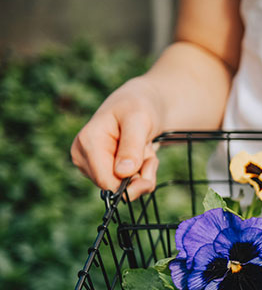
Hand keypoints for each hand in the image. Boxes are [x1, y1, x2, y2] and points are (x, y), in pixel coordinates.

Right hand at [71, 77, 162, 200]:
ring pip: (124, 187)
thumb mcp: (139, 120)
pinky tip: (141, 153)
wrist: (141, 103)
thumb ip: (131, 146)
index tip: (150, 167)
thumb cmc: (138, 106)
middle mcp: (83, 156)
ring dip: (143, 171)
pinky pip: (127, 183)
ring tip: (144, 148)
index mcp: (87, 143)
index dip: (130, 184)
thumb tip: (122, 173)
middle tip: (149, 152)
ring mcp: (91, 165)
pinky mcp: (102, 170)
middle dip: (140, 174)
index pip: (105, 181)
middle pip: (115, 187)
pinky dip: (141, 171)